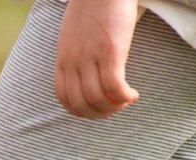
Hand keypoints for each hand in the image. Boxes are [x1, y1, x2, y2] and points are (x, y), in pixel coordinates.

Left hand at [55, 0, 140, 118]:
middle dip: (99, 113)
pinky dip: (124, 96)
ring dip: (113, 107)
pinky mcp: (110, 51)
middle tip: (115, 109)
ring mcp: (90, 57)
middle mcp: (73, 61)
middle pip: (80, 103)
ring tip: (126, 101)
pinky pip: (114, 87)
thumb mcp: (73, 35)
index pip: (64, 98)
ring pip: (97, 98)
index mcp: (62, 59)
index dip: (81, 111)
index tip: (97, 109)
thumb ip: (74, 55)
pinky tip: (133, 94)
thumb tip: (85, 73)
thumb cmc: (92, 6)